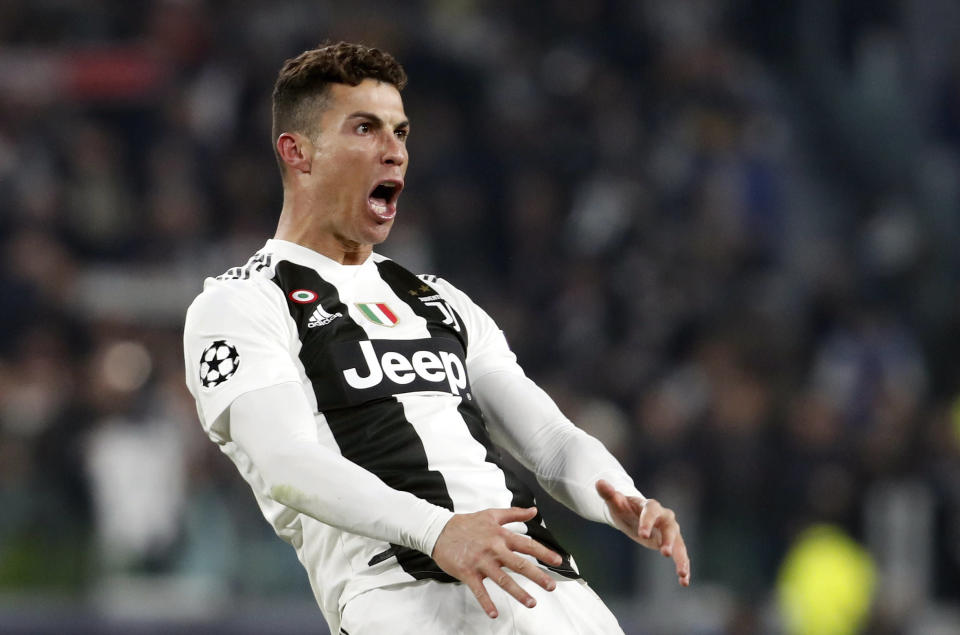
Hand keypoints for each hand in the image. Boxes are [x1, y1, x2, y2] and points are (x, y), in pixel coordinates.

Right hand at [431, 506, 562, 618]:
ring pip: (502, 579)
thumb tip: (534, 511)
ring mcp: (480, 562)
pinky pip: (478, 590)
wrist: (439, 530)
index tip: (558, 561)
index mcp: (500, 535)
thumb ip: (514, 514)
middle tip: (551, 586)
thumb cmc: (467, 523)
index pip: (526, 544)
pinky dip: (486, 602)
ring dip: (518, 592)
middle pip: (519, 564)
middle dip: (537, 575)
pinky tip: (494, 613)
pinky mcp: (467, 572)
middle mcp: (493, 549)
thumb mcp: (492, 514)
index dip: (543, 552)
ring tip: (532, 603)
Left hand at [596, 479, 690, 586]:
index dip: (647, 521)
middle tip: (664, 553)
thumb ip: (609, 493)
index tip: (642, 534)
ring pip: (679, 544)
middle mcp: (664, 517)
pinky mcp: (672, 544)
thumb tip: (600, 482)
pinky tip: (684, 581)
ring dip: (681, 558)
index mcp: (650, 506)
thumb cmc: (623, 507)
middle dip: (669, 540)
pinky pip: (681, 555)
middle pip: (670, 527)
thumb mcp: (614, 502)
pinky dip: (683, 566)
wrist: (633, 514)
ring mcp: (670, 531)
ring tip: (682, 574)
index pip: (651, 510)